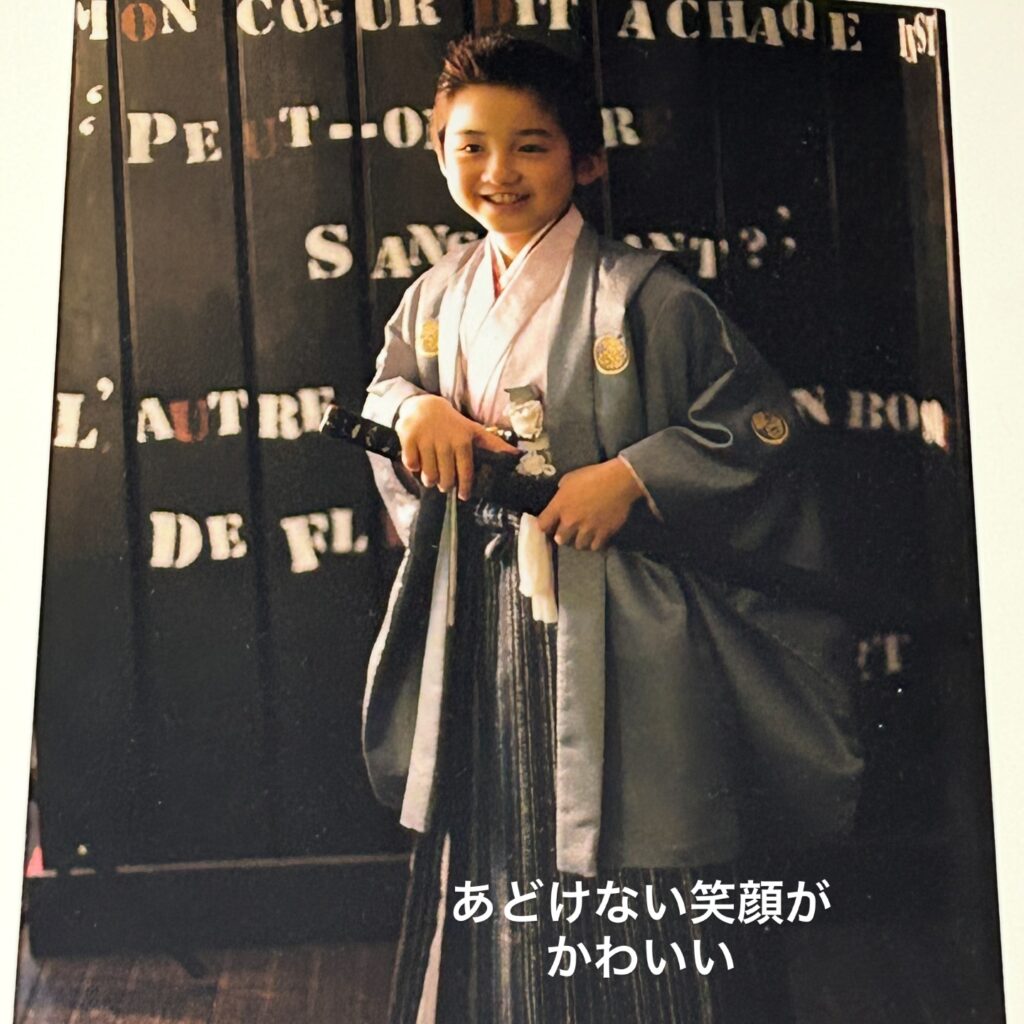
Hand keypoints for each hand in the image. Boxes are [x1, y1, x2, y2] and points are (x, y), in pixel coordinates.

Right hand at [395, 394, 518, 500]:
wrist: (425, 406)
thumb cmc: (453, 424)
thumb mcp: (474, 431)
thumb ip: (494, 445)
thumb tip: (517, 455)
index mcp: (463, 441)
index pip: (465, 470)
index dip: (465, 487)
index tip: (464, 497)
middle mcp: (445, 441)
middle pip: (446, 477)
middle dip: (446, 485)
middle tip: (445, 485)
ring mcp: (426, 440)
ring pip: (428, 474)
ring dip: (430, 479)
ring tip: (431, 478)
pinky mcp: (409, 438)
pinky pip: (411, 463)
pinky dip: (414, 467)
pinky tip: (418, 462)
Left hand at [536, 458, 643, 550]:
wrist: (618, 481)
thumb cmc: (593, 475)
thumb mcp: (570, 478)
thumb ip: (561, 492)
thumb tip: (560, 498)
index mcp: (560, 506)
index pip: (542, 525)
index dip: (544, 526)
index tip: (548, 526)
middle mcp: (570, 521)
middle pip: (559, 539)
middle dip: (562, 536)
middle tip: (567, 532)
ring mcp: (587, 529)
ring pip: (578, 545)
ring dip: (579, 541)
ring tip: (582, 536)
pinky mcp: (603, 534)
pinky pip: (594, 546)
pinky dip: (594, 543)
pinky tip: (596, 538)